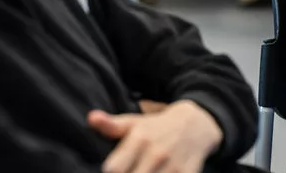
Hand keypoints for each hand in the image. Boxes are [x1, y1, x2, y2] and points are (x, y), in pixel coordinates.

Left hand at [88, 100, 222, 172]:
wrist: (195, 125)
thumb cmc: (156, 127)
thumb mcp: (134, 122)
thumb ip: (110, 125)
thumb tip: (90, 117)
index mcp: (140, 139)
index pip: (114, 168)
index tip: (108, 171)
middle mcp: (156, 153)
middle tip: (127, 171)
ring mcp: (173, 166)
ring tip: (140, 172)